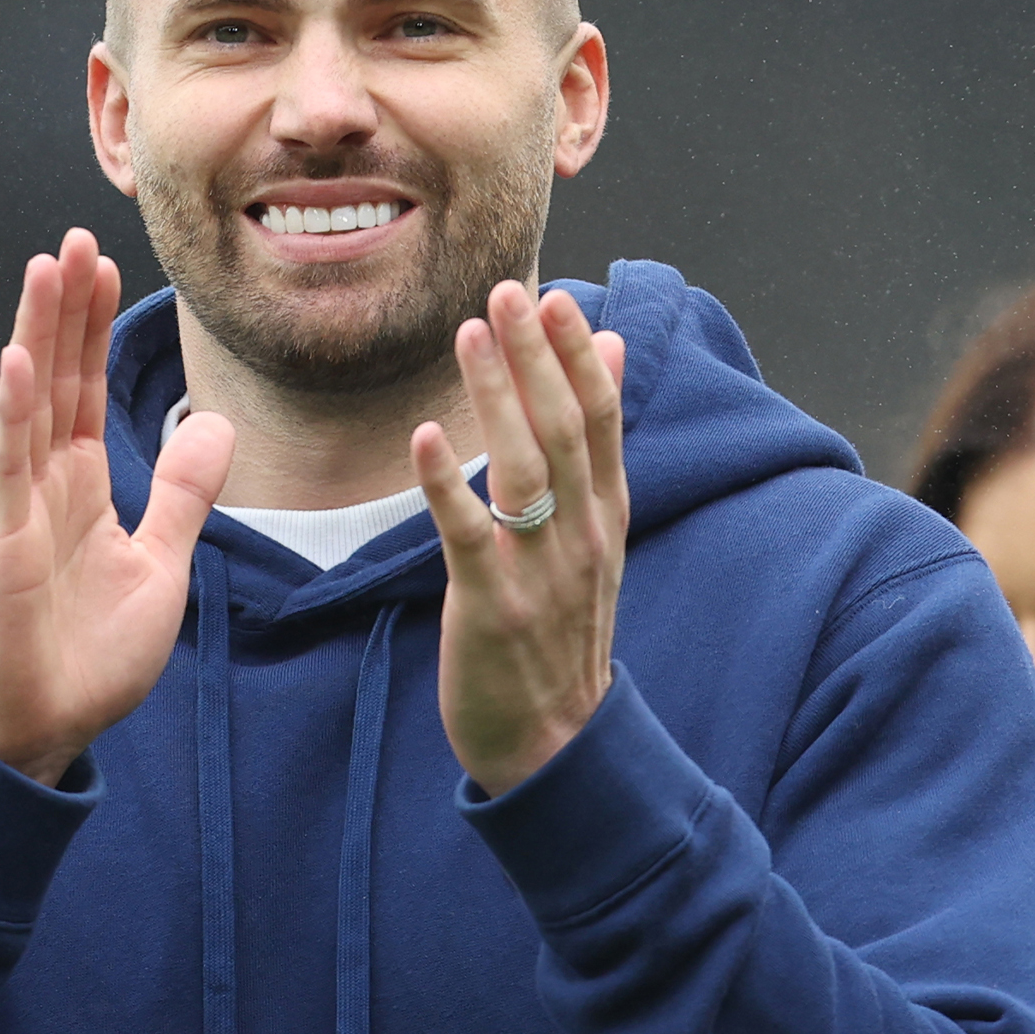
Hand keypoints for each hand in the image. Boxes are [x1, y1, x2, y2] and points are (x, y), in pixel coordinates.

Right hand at [0, 230, 233, 785]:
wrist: (42, 733)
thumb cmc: (88, 659)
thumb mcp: (159, 564)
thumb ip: (180, 494)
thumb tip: (215, 426)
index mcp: (78, 489)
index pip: (85, 390)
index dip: (95, 328)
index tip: (105, 265)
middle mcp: (42, 485)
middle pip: (56, 378)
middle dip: (66, 309)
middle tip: (74, 239)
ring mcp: (16, 509)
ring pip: (28, 403)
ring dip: (38, 335)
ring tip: (45, 269)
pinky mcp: (1, 544)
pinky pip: (6, 467)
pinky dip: (12, 414)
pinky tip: (17, 361)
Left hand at [412, 282, 628, 796]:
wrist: (555, 741)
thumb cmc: (561, 630)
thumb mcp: (595, 536)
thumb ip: (598, 445)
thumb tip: (609, 348)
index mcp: (606, 516)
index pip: (601, 420)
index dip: (578, 357)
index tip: (555, 299)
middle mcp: (582, 536)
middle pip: (564, 430)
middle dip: (537, 358)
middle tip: (506, 291)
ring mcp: (540, 572)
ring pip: (524, 470)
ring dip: (496, 398)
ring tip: (469, 335)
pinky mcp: (492, 607)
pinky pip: (470, 535)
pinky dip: (449, 484)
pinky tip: (425, 436)